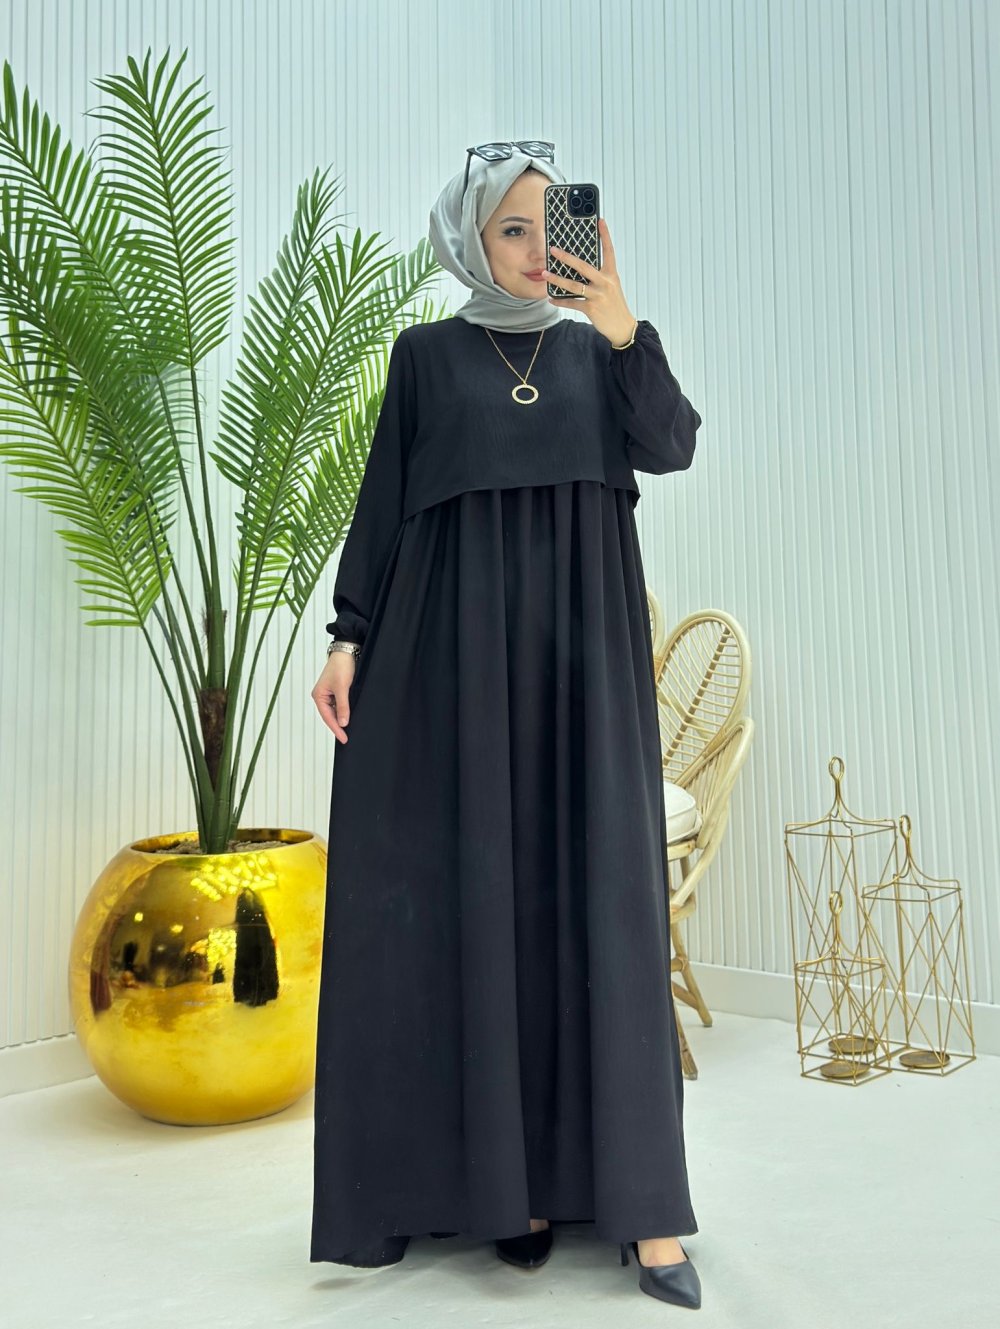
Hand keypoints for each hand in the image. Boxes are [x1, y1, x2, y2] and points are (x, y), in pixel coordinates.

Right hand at [313, 653, 355, 743]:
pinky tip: (350, 717)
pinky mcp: (337, 691)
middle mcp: (322, 696)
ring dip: (341, 719)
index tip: (344, 738)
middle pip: (330, 716)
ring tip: (349, 730)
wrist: (347, 652)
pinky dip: (344, 712)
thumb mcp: (342, 688)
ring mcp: (329, 694)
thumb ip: (343, 706)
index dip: (336, 729)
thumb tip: (342, 722)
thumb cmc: (341, 666)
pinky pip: (340, 705)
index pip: (327, 717)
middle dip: (338, 726)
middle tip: (347, 738)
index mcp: (319, 695)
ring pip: (335, 711)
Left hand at [542, 217, 637, 346]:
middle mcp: (605, 283)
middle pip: (583, 266)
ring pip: (573, 285)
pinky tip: (551, 298)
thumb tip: (580, 268)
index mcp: (611, 275)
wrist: (622, 327)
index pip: (609, 251)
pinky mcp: (591, 309)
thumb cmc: (615, 305)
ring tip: (545, 274)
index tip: (600, 220)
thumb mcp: (611, 287)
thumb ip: (599, 277)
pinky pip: (572, 303)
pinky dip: (560, 301)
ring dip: (557, 279)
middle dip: (566, 257)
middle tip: (553, 250)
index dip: (605, 235)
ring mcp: (598, 296)